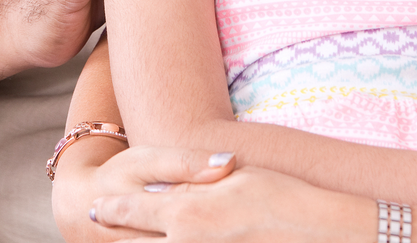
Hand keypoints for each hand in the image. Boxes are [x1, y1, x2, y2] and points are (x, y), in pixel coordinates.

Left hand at [85, 147, 365, 241]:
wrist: (319, 231)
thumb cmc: (280, 197)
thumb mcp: (231, 180)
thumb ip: (191, 186)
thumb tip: (163, 191)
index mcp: (186, 213)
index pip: (132, 212)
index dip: (112, 210)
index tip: (97, 209)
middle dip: (116, 236)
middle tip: (99, 225)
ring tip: (128, 240)